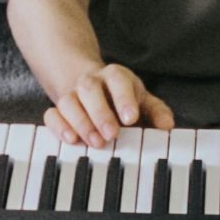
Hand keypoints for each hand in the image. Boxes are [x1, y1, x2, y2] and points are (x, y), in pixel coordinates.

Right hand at [44, 64, 173, 148]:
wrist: (91, 87)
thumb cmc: (121, 98)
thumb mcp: (142, 100)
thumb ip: (155, 111)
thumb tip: (167, 125)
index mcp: (114, 76)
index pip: (118, 80)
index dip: (123, 98)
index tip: (131, 119)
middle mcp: (90, 82)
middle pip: (89, 89)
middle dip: (100, 113)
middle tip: (112, 135)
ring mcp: (72, 94)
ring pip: (69, 102)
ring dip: (81, 123)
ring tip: (95, 142)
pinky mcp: (58, 109)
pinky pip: (52, 114)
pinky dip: (59, 127)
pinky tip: (71, 140)